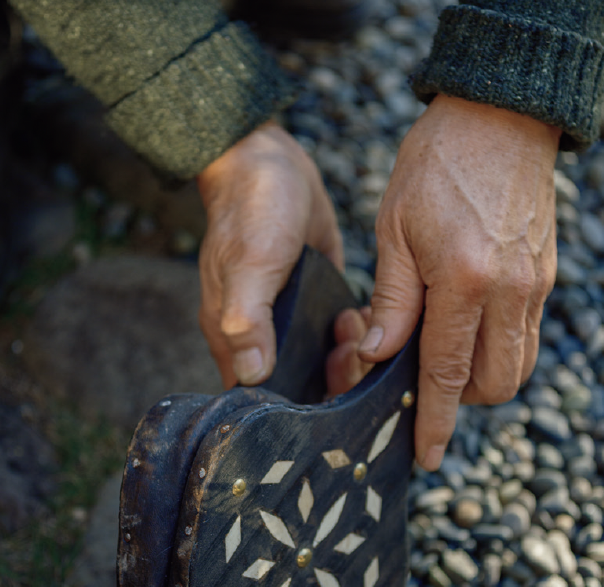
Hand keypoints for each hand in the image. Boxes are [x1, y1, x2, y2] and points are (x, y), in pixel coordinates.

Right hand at [196, 121, 342, 386]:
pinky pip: (343, 335)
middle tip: (355, 349)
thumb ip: (248, 322)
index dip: (299, 409)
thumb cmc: (250, 210)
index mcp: (236, 342)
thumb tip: (253, 375)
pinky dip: (360, 333)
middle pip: (305, 389)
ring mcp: (293, 322)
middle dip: (337, 379)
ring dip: (353, 355)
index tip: (330, 390)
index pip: (266, 401)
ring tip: (358, 324)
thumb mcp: (248, 265)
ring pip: (328, 365)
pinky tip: (367, 315)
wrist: (268, 160)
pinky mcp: (317, 301)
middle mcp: (263, 339)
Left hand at [355, 95, 560, 470]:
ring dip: (481, 376)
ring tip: (445, 351)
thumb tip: (379, 356)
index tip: (426, 456)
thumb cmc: (435, 165)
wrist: (500, 114)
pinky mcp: (544, 274)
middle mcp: (508, 291)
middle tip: (424, 381)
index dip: (434, 421)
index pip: (445, 373)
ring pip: (516, 365)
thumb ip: (391, 300)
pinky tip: (466, 323)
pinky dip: (496, 346)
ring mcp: (533, 284)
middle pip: (493, 384)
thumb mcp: (394, 230)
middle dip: (459, 400)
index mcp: (463, 281)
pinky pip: (524, 334)